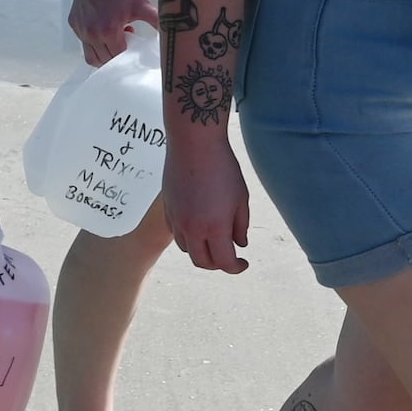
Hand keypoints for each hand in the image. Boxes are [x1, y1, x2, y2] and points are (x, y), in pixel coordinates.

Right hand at [67, 0, 157, 65]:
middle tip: (123, 42)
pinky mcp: (74, 25)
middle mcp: (92, 34)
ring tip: (112, 40)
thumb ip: (157, 21)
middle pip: (105, 60)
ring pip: (92, 57)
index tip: (132, 44)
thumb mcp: (142, 6)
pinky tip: (102, 31)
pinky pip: (83, 43)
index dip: (127, 54)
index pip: (118, 57)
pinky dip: (93, 43)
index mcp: (109, 32)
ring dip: (103, 54)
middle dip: (116, 55)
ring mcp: (81, 31)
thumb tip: (172, 33)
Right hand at [165, 127, 253, 272]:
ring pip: (187, 249)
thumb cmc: (223, 167)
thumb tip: (240, 244)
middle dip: (218, 264)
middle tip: (229, 256)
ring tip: (214, 239)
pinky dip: (188, 237)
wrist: (194, 143)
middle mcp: (192, 228)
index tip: (244, 263)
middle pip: (203, 262)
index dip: (236, 267)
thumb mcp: (241, 198)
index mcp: (215, 227)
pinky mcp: (168, 208)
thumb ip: (240, 225)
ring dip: (202, 251)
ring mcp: (177, 219)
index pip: (225, 262)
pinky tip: (199, 225)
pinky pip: (176, 232)